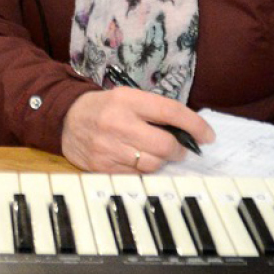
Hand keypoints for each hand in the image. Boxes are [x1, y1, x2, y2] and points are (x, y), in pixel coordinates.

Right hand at [59, 87, 212, 173]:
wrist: (65, 119)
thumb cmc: (105, 107)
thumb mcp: (128, 98)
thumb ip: (155, 111)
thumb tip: (189, 132)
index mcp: (128, 100)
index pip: (170, 112)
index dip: (195, 125)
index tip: (208, 136)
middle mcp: (118, 123)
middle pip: (165, 145)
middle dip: (179, 150)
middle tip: (180, 149)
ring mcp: (108, 148)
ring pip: (152, 164)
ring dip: (161, 162)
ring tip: (157, 154)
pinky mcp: (101, 167)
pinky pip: (135, 176)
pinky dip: (143, 170)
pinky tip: (138, 161)